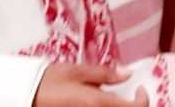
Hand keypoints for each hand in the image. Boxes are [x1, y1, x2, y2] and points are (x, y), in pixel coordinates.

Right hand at [33, 63, 148, 106]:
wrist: (30, 96)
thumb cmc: (50, 81)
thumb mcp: (76, 71)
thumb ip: (104, 73)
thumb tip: (128, 73)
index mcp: (99, 103)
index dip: (144, 100)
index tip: (140, 88)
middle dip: (134, 105)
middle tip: (132, 95)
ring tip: (117, 99)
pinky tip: (103, 102)